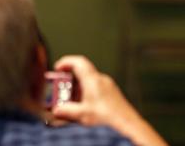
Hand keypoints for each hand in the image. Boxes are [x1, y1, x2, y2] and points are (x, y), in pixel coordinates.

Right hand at [52, 55, 166, 145]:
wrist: (127, 124)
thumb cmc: (107, 117)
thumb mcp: (82, 115)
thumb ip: (67, 111)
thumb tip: (57, 110)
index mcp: (92, 79)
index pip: (78, 62)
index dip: (66, 62)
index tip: (57, 68)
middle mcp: (101, 79)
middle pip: (82, 71)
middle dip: (70, 79)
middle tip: (60, 88)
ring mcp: (108, 85)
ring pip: (89, 81)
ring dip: (78, 87)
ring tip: (70, 100)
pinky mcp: (112, 93)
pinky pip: (96, 87)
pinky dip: (87, 92)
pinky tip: (84, 106)